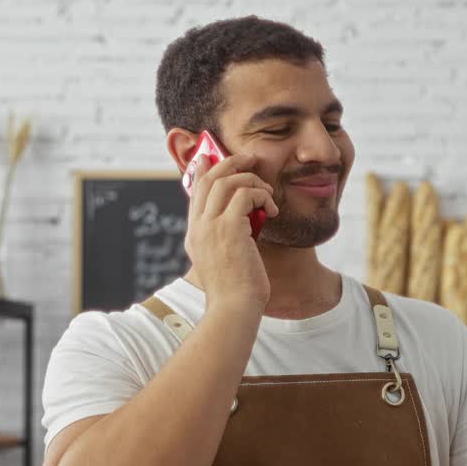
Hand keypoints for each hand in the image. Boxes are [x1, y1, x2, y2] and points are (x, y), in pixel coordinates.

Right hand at [183, 153, 279, 309]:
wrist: (234, 309)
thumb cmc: (236, 293)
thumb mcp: (225, 262)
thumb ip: (227, 240)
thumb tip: (244, 225)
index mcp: (194, 235)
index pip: (195, 192)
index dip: (203, 170)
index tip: (209, 156)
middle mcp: (198, 227)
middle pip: (209, 179)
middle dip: (231, 163)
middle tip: (251, 158)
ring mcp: (210, 226)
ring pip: (227, 182)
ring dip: (253, 181)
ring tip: (268, 194)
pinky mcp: (229, 228)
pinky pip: (246, 195)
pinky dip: (262, 196)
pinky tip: (271, 210)